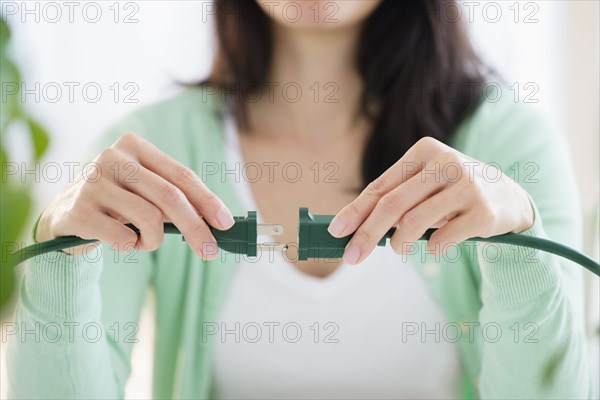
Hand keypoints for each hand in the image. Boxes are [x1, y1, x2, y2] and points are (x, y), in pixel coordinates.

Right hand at [36, 133, 234, 258]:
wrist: (64, 214)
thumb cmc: (118, 202)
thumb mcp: (146, 192)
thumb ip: (177, 200)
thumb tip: (219, 223)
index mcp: (135, 146)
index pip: (181, 175)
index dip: (207, 200)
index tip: (226, 223)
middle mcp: (112, 158)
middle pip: (169, 196)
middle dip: (195, 228)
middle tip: (210, 251)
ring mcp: (93, 182)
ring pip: (149, 219)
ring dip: (154, 240)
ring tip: (143, 240)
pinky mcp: (79, 210)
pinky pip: (124, 238)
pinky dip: (131, 247)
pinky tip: (119, 240)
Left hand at [328, 137, 533, 263]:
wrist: (509, 198)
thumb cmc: (452, 193)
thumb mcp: (424, 186)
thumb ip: (393, 200)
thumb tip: (352, 228)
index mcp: (424, 151)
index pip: (380, 186)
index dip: (355, 211)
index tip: (335, 231)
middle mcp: (446, 162)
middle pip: (392, 204)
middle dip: (367, 233)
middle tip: (352, 257)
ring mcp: (467, 185)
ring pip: (414, 223)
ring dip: (399, 244)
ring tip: (400, 248)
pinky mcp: (483, 210)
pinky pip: (442, 239)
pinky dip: (432, 248)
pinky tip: (437, 244)